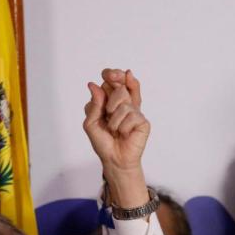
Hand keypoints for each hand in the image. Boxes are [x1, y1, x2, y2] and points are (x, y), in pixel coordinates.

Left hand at [83, 69, 149, 204]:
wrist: (113, 159)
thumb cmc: (103, 142)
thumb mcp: (90, 123)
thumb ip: (93, 105)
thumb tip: (94, 85)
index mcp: (112, 100)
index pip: (114, 80)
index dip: (112, 74)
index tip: (108, 75)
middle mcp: (125, 103)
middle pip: (120, 87)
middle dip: (112, 96)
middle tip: (109, 109)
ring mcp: (135, 111)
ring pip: (124, 102)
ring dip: (113, 119)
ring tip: (114, 130)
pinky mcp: (143, 121)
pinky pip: (131, 116)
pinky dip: (122, 127)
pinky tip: (124, 134)